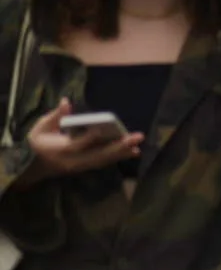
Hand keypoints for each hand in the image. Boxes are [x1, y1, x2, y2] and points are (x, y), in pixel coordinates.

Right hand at [21, 100, 143, 182]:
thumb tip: (66, 101)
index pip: (76, 144)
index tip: (102, 129)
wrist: (33, 166)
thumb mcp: (41, 127)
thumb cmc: (38, 142)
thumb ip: (55, 116)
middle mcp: (72, 160)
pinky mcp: (84, 168)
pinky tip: (131, 152)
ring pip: (103, 160)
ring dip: (121, 153)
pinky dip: (117, 157)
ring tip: (137, 147)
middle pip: (97, 155)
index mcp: (59, 149)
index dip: (89, 138)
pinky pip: (103, 162)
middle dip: (118, 146)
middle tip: (136, 137)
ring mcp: (79, 166)